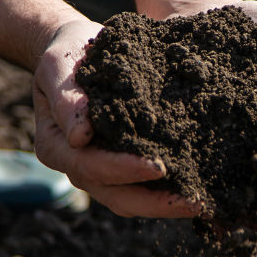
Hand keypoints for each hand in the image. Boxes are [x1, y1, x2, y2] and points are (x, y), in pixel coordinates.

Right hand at [32, 19, 199, 217]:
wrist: (77, 51)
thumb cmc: (69, 55)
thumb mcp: (60, 66)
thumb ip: (66, 99)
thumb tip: (79, 136)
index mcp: (56, 146)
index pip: (90, 166)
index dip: (123, 169)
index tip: (158, 167)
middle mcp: (76, 166)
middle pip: (115, 195)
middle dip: (154, 202)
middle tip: (193, 201)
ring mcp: (98, 173)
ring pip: (130, 201)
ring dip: (165, 205)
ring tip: (200, 203)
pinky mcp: (120, 169)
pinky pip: (142, 190)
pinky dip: (167, 194)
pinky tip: (197, 191)